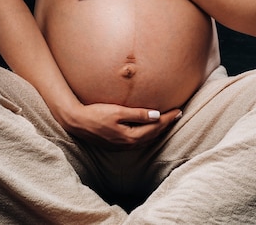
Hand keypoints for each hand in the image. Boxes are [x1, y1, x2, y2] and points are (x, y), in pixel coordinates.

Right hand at [65, 101, 182, 147]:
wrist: (77, 122)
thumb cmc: (96, 114)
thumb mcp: (118, 111)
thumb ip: (138, 114)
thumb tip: (157, 115)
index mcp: (130, 136)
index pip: (155, 127)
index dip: (168, 119)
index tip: (178, 110)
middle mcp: (128, 144)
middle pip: (153, 135)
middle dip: (166, 124)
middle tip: (177, 114)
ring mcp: (122, 145)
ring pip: (147, 138)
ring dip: (158, 130)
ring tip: (167, 120)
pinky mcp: (117, 143)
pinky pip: (139, 139)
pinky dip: (148, 133)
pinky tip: (149, 128)